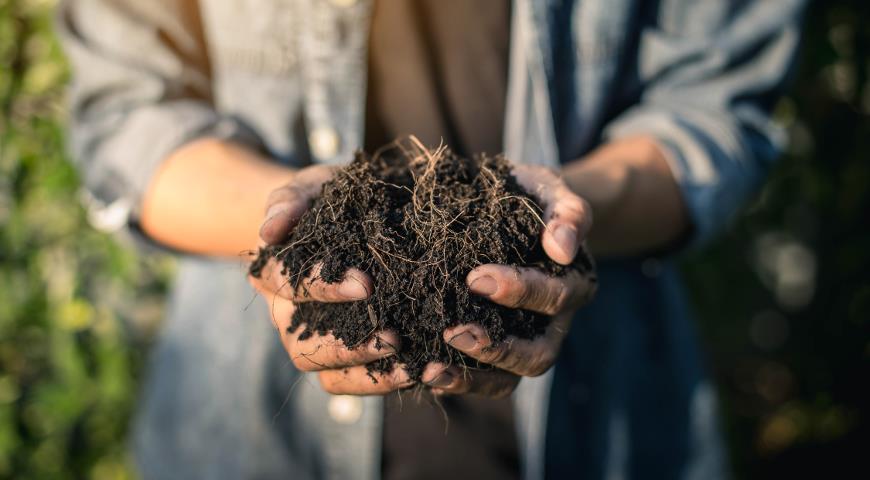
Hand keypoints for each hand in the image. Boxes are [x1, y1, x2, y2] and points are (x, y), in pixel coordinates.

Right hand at [249, 165, 413, 394]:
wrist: (349, 218)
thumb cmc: (328, 200)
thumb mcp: (312, 187)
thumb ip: (291, 200)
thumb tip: (269, 231)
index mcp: (273, 274)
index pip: (288, 285)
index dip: (323, 287)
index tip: (366, 283)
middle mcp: (286, 315)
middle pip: (302, 344)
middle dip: (347, 343)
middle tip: (392, 335)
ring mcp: (312, 341)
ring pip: (325, 373)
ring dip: (366, 370)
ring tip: (408, 363)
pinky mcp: (341, 359)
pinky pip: (351, 382)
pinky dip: (382, 382)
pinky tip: (419, 371)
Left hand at [427, 164, 596, 396]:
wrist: (512, 205)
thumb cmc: (530, 196)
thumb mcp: (549, 190)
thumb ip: (566, 212)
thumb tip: (563, 249)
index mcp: (573, 284)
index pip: (554, 297)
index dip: (519, 292)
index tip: (475, 278)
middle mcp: (553, 323)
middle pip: (538, 354)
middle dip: (496, 348)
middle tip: (453, 332)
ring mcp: (525, 342)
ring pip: (509, 379)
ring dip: (471, 378)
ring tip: (431, 370)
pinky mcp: (495, 352)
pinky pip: (482, 380)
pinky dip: (456, 381)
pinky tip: (423, 375)